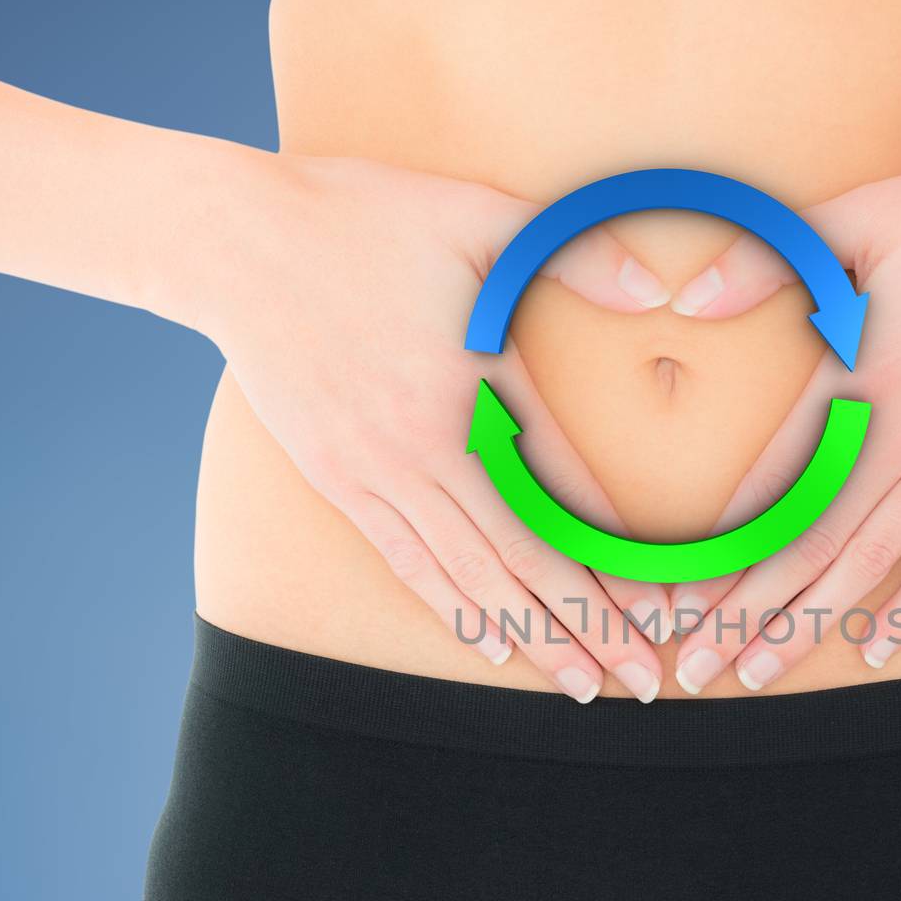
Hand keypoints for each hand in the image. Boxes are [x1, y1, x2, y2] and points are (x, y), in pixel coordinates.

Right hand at [193, 152, 675, 701]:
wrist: (234, 243)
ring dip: (531, 637)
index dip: (620, 563)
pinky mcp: (339, 481)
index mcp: (476, 389)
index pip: (567, 501)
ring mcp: (379, 473)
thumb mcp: (478, 213)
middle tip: (638, 682)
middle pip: (527, 561)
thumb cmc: (364, 218)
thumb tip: (654, 287)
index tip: (666, 610)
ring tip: (580, 686)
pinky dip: (453, 606)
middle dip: (589, 628)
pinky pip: (406, 561)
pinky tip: (489, 644)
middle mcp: (430, 449)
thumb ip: (571, 253)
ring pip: (470, 577)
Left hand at [666, 140, 900, 692]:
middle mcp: (898, 435)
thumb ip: (769, 261)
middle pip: (805, 545)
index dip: (713, 551)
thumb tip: (685, 302)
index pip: (766, 485)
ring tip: (756, 677)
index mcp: (853, 376)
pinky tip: (876, 650)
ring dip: (807, 626)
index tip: (669, 601)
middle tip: (693, 672)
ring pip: (867, 564)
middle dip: (742, 616)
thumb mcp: (866, 214)